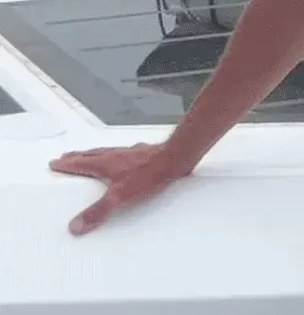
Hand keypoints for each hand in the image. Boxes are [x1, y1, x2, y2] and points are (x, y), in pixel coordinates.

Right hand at [48, 142, 192, 235]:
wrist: (175, 159)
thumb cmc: (149, 174)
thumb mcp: (119, 197)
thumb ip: (98, 212)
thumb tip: (76, 225)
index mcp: (104, 164)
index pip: (79, 164)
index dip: (66, 165)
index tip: (55, 163)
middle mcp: (115, 155)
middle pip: (90, 154)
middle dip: (76, 157)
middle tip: (66, 157)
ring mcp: (130, 153)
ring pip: (105, 152)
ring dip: (93, 154)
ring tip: (88, 156)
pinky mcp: (144, 154)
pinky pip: (123, 154)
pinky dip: (115, 155)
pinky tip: (123, 159)